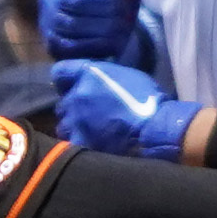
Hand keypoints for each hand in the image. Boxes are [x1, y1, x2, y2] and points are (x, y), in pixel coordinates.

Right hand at [38, 0, 146, 68]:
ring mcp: (48, 21)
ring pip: (73, 24)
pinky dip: (96, 44)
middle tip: (126, 13)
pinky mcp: (52, 43)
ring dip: (104, 27)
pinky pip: (71, 46)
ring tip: (123, 27)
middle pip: (78, 1)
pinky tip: (114, 42)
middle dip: (107, 8)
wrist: (103, 31)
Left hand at [52, 60, 204, 159]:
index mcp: (88, 75)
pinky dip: (81, 143)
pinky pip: (71, 142)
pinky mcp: (79, 141)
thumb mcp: (130, 76)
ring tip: (91, 132)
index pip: (60, 72)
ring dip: (75, 127)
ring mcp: (75, 120)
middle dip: (75, 107)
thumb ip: (107, 77)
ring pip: (64, 124)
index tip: (76, 86)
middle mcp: (76, 95)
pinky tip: (93, 145)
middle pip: (63, 102)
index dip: (67, 80)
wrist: (155, 128)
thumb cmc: (148, 100)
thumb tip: (101, 83)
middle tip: (91, 114)